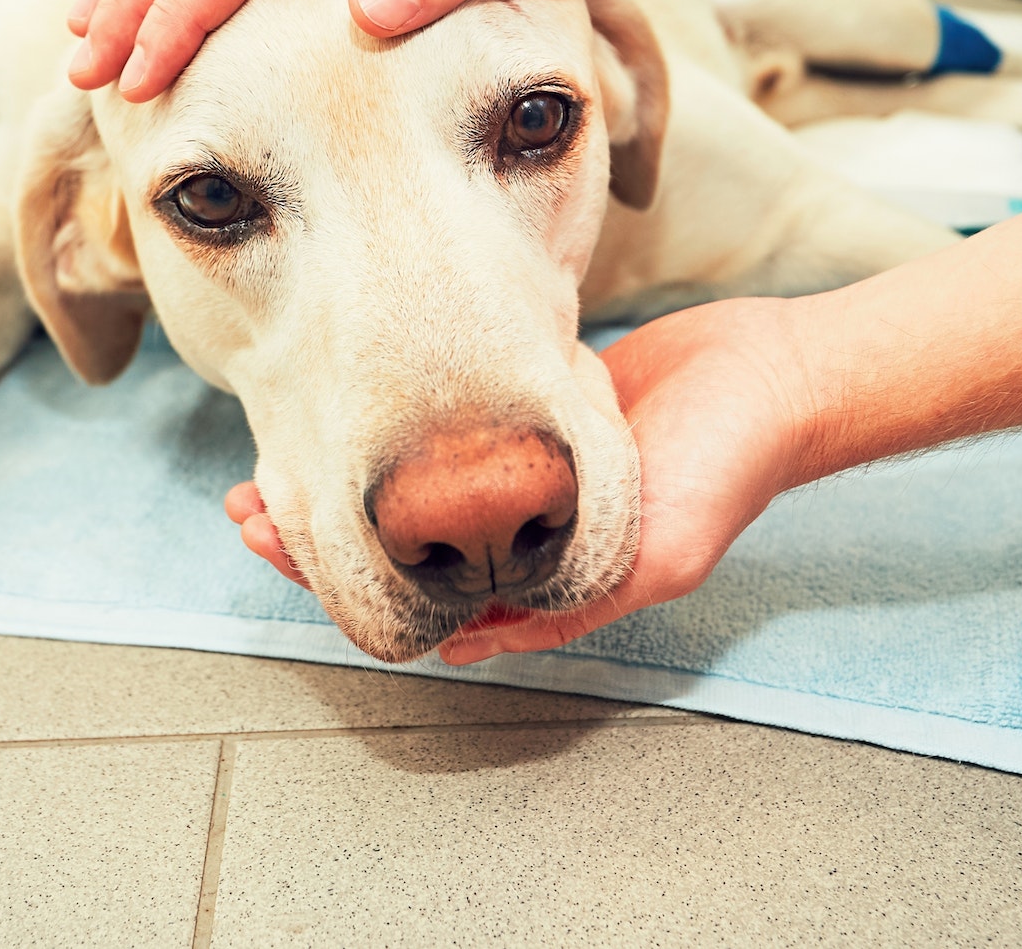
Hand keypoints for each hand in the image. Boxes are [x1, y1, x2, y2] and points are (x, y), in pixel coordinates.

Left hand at [222, 298, 817, 659]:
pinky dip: (388, 431)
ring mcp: (518, 473)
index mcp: (541, 577)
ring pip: (405, 488)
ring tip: (275, 460)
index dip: (337, 575)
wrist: (772, 375)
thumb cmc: (724, 468)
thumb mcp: (656, 556)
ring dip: (341, 479)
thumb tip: (465, 646)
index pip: (417, 594)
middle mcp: (520, 531)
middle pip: (393, 543)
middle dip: (316, 528)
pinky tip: (344, 412)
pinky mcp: (525, 414)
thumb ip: (567, 604)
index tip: (274, 540)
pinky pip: (441, 432)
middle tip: (249, 503)